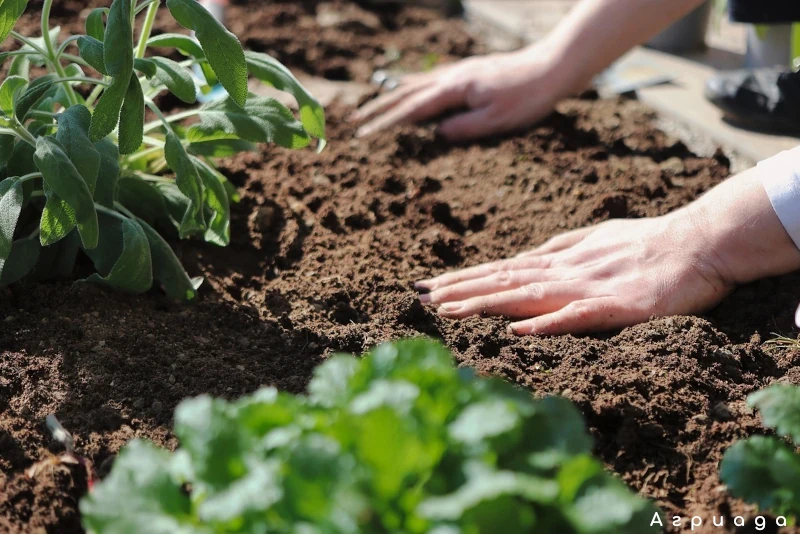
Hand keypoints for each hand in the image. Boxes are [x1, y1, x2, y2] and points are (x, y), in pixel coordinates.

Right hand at [352, 46, 568, 140]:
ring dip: (392, 96)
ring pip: (417, 83)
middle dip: (379, 108)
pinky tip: (410, 87)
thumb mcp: (497, 120)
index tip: (365, 135)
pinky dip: (413, 85)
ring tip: (373, 105)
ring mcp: (459, 72)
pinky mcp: (469, 72)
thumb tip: (436, 134)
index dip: (386, 123)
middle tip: (356, 121)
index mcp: (455, 90)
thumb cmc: (528, 97)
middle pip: (406, 93)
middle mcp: (452, 77)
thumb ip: (464, 128)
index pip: (412, 110)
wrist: (552, 67)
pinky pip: (431, 79)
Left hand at [416, 168, 799, 334]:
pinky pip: (576, 316)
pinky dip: (545, 323)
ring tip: (447, 310)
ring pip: (527, 295)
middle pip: (503, 280)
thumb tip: (525, 257)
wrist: (699, 242)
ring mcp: (587, 288)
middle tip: (418, 297)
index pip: (501, 270)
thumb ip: (559, 249)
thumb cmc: (648, 242)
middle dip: (459, 289)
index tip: (428, 286)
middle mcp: (564, 271)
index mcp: (559, 260)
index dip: (463, 278)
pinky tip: (517, 331)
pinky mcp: (616, 306)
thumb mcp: (594, 241)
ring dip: (485, 302)